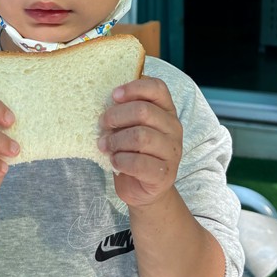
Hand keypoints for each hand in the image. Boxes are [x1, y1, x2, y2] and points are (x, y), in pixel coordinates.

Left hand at [98, 76, 182, 207]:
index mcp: (166, 111)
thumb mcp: (131, 126)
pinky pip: (139, 163)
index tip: (114, 95)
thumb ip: (125, 112)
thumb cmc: (134, 151)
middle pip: (144, 111)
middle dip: (117, 116)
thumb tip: (106, 102)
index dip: (134, 88)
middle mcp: (173, 128)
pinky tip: (114, 161)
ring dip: (116, 140)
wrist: (143, 188)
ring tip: (105, 145)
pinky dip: (120, 160)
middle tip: (102, 124)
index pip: (158, 88)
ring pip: (141, 137)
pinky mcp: (164, 174)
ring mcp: (172, 152)